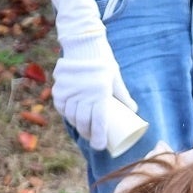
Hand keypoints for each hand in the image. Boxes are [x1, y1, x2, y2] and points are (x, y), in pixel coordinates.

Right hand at [52, 35, 141, 152]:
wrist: (83, 46)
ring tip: (84, 130)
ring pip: (71, 116)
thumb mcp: (116, 79)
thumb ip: (123, 95)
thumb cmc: (103, 63)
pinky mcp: (59, 89)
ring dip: (77, 126)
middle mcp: (84, 95)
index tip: (101, 146)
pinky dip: (66, 114)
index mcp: (100, 95)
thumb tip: (134, 111)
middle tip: (93, 139)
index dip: (99, 137)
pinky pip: (61, 107)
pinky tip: (71, 118)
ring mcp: (69, 93)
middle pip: (84, 122)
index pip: (99, 122)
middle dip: (88, 134)